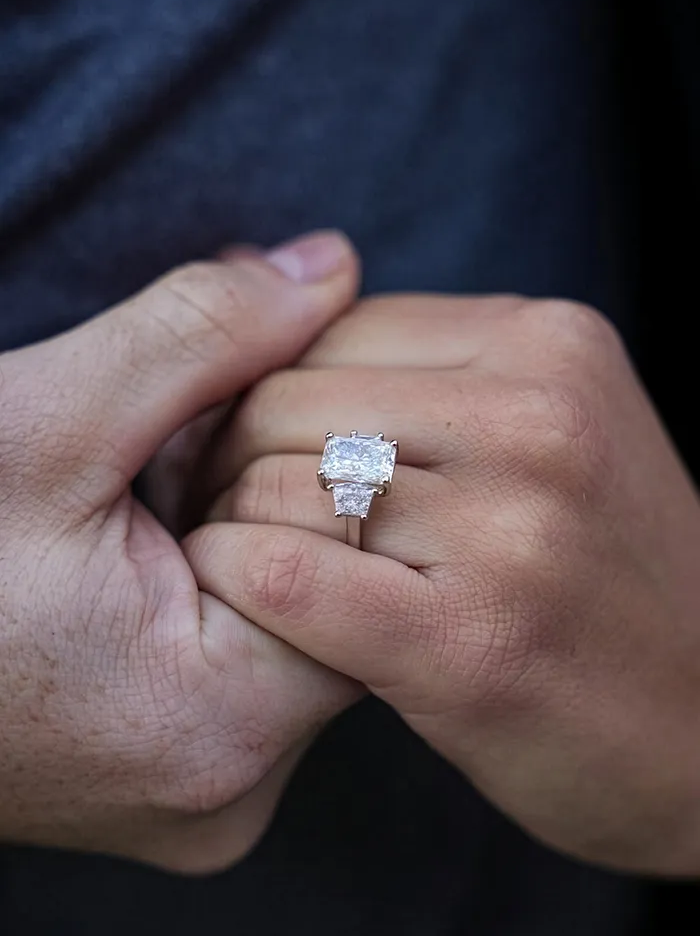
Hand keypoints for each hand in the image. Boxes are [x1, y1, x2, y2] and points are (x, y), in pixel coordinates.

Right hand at [0, 231, 360, 872]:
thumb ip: (207, 335)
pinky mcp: (180, 778)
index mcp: (218, 723)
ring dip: (235, 538)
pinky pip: (249, 661)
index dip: (293, 467)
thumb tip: (333, 264)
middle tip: (164, 464)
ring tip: (137, 514)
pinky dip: (214, 586)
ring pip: (293, 623)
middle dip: (265, 500)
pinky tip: (140, 558)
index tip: (195, 442)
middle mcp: (229, 791)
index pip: (359, 559)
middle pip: (333, 597)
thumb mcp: (50, 420)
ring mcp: (204, 798)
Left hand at [188, 293, 699, 874]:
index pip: (328, 330)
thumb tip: (263, 295)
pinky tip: (249, 608)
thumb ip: (428, 373)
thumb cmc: (599, 580)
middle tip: (239, 515)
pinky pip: (280, 574)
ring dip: (230, 526)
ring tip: (253, 563)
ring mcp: (511, 528)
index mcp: (550, 345)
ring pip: (269, 482)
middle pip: (284, 399)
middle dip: (233, 459)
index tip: (264, 454)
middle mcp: (538, 417)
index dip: (268, 394)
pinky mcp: (470, 641)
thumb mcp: (552, 431)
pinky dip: (235, 585)